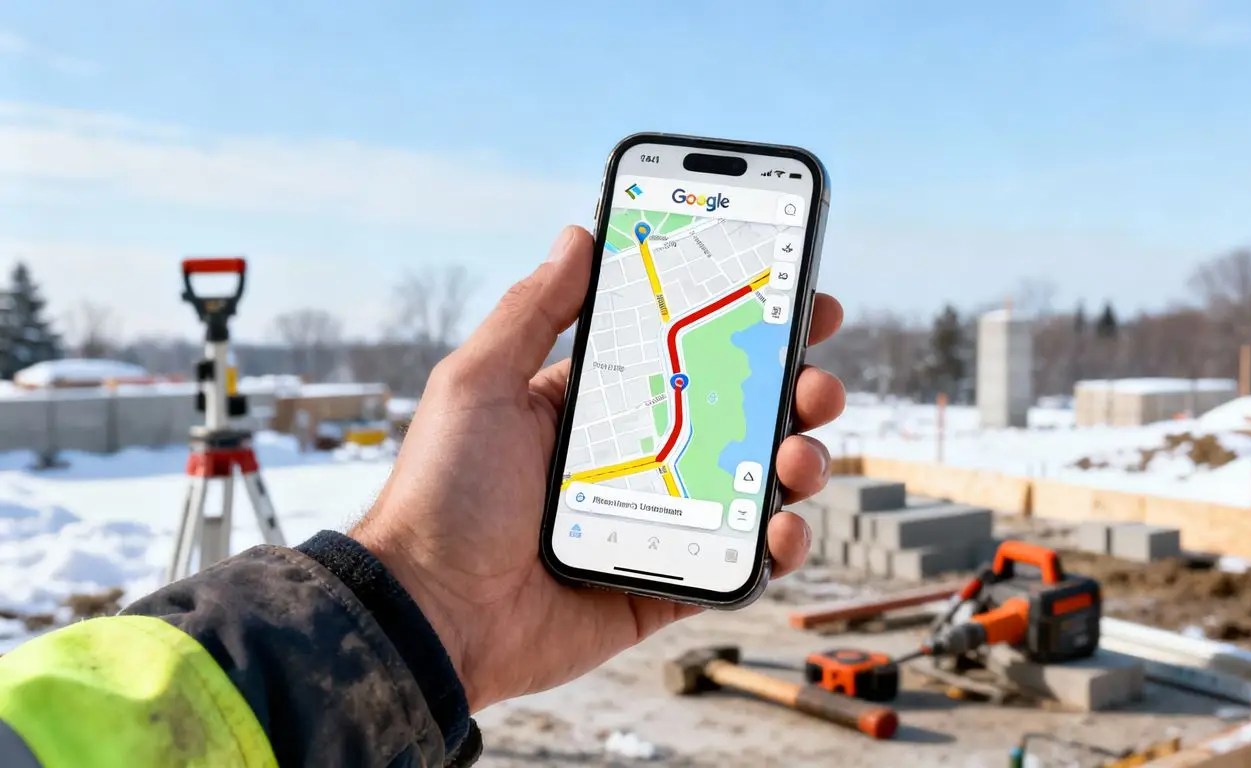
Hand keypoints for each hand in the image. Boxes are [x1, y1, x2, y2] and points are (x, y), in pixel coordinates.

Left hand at [353, 226, 845, 712]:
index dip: (742, 327)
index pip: (685, 353)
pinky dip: (778, 549)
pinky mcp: (665, 585)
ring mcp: (656, 523)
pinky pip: (740, 564)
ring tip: (799, 456)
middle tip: (816, 380)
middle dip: (792, 390)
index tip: (795, 297)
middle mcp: (634, 459)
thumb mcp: (479, 383)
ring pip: (752, 484)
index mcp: (593, 406)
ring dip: (797, 461)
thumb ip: (534, 311)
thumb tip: (579, 235)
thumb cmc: (443, 494)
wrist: (427, 616)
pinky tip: (782, 529)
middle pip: (736, 415)